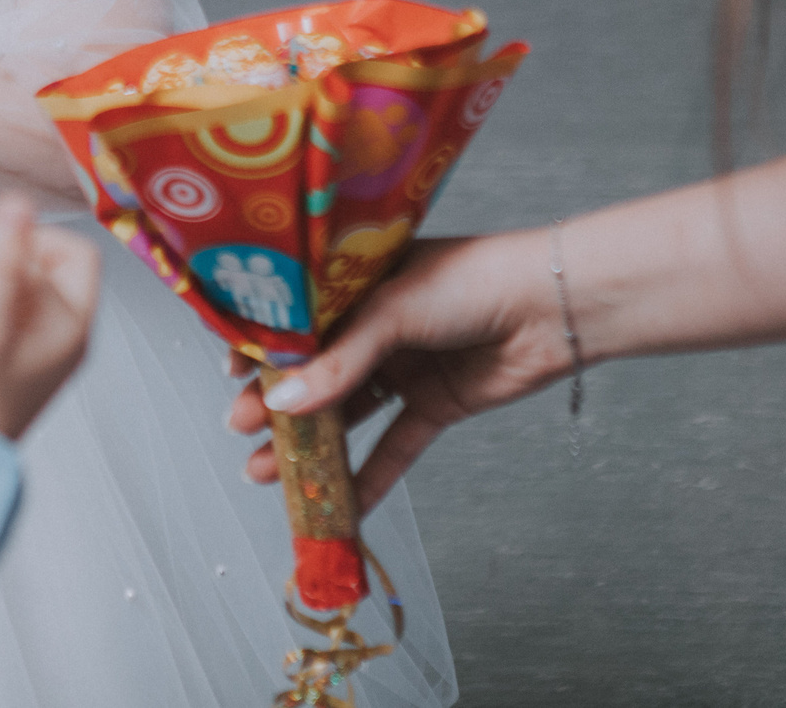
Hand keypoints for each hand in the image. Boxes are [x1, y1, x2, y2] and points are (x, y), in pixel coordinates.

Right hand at [0, 196, 102, 439]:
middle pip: (59, 267)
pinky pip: (23, 311)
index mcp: (76, 323)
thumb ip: (1, 259)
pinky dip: (1, 305)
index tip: (3, 255)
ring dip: (7, 283)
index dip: (42, 241)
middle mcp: (71, 335)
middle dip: (21, 262)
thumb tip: (17, 202)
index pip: (80, 252)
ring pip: (37, 288)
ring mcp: (50, 349)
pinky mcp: (26, 359)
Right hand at [225, 232, 569, 510]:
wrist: (553, 307)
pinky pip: (393, 446)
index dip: (262, 348)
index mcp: (358, 285)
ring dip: (309, 445)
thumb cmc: (473, 280)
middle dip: (276, 405)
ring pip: (345, 413)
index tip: (232, 374)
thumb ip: (338, 362)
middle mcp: (376, 326)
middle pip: (315, 373)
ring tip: (268, 473)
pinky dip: (368, 478)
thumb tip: (282, 403)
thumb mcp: (393, 310)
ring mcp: (403, 367)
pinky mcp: (434, 405)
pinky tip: (340, 505)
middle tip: (243, 432)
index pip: (296, 320)